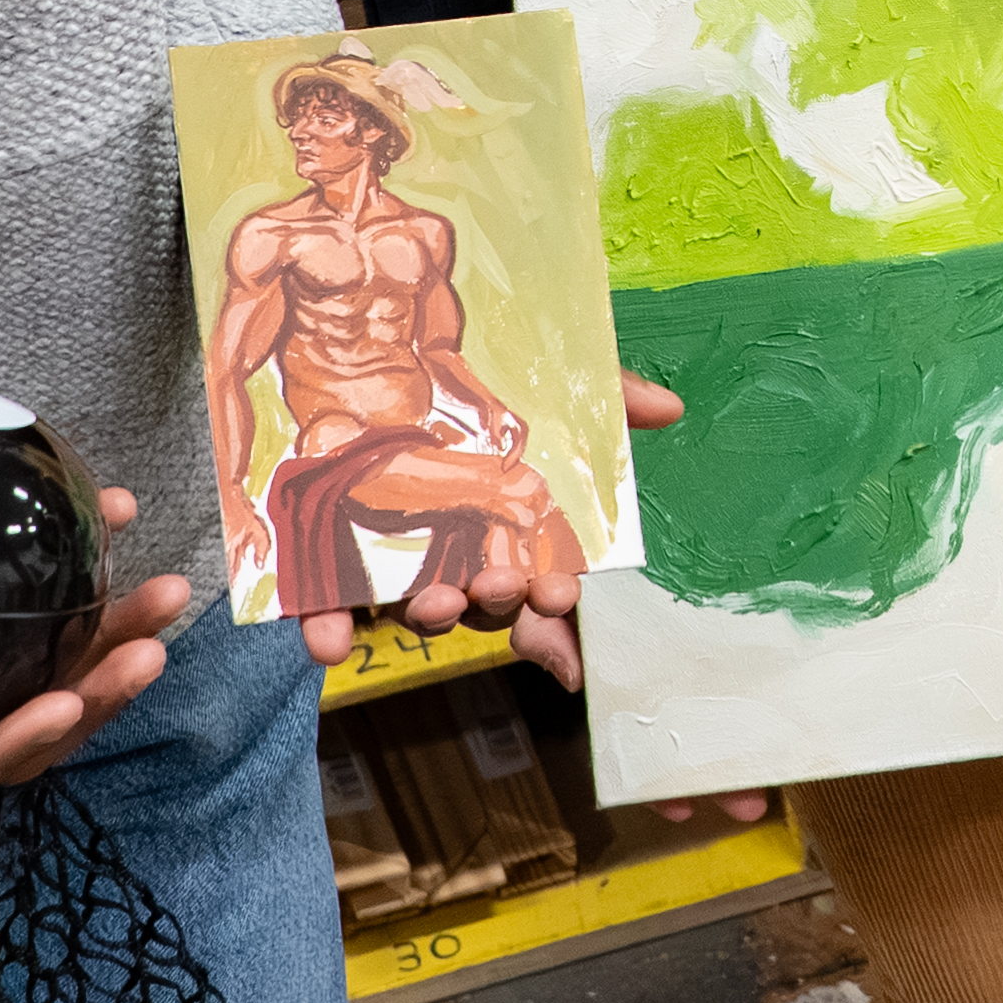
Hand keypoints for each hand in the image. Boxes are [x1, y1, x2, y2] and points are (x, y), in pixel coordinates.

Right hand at [0, 446, 184, 814]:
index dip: (12, 750)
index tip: (67, 703)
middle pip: (19, 720)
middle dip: (94, 692)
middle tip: (150, 646)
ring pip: (39, 656)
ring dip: (107, 630)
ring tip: (163, 592)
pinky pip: (19, 578)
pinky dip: (72, 547)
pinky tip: (115, 508)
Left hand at [298, 378, 774, 825]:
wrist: (366, 359)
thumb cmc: (475, 384)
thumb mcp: (552, 384)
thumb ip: (610, 395)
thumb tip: (671, 408)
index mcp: (520, 529)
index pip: (545, 582)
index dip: (552, 598)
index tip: (558, 593)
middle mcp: (466, 555)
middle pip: (489, 602)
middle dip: (497, 603)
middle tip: (497, 585)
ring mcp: (404, 563)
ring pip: (424, 608)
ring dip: (433, 616)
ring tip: (432, 601)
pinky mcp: (337, 562)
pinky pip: (333, 607)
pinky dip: (331, 629)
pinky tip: (332, 644)